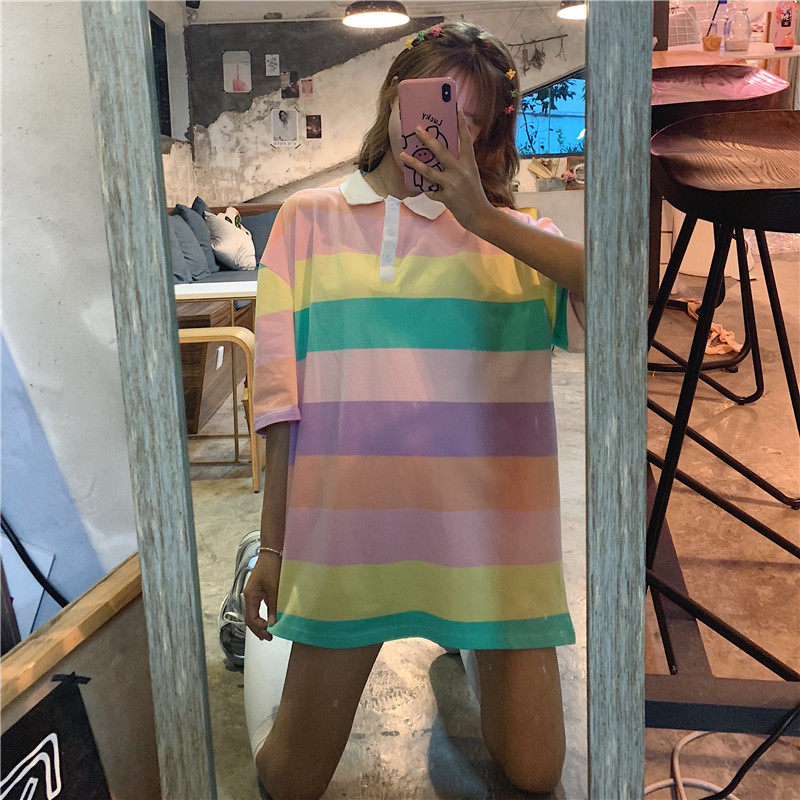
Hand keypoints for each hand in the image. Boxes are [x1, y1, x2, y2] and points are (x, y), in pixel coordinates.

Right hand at [243, 552, 280, 640]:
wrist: (273, 552)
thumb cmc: (271, 567)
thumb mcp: (274, 588)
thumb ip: (273, 606)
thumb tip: (273, 623)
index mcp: (250, 596)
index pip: (250, 618)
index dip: (259, 628)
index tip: (269, 633)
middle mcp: (250, 596)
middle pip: (250, 618)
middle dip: (258, 629)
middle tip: (268, 637)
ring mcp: (255, 593)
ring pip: (254, 613)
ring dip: (260, 623)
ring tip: (268, 632)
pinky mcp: (261, 590)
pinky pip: (259, 606)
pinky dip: (264, 615)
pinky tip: (270, 619)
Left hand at [399, 108, 493, 232]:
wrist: (480, 216)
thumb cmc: (474, 194)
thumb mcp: (471, 175)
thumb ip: (460, 164)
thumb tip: (444, 154)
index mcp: (470, 163)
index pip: (465, 140)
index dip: (461, 124)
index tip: (456, 109)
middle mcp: (461, 171)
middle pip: (441, 151)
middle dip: (427, 139)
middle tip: (417, 128)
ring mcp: (453, 184)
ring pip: (429, 171)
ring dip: (414, 163)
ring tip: (402, 155)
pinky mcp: (447, 197)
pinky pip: (431, 191)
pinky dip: (429, 191)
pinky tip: (430, 191)